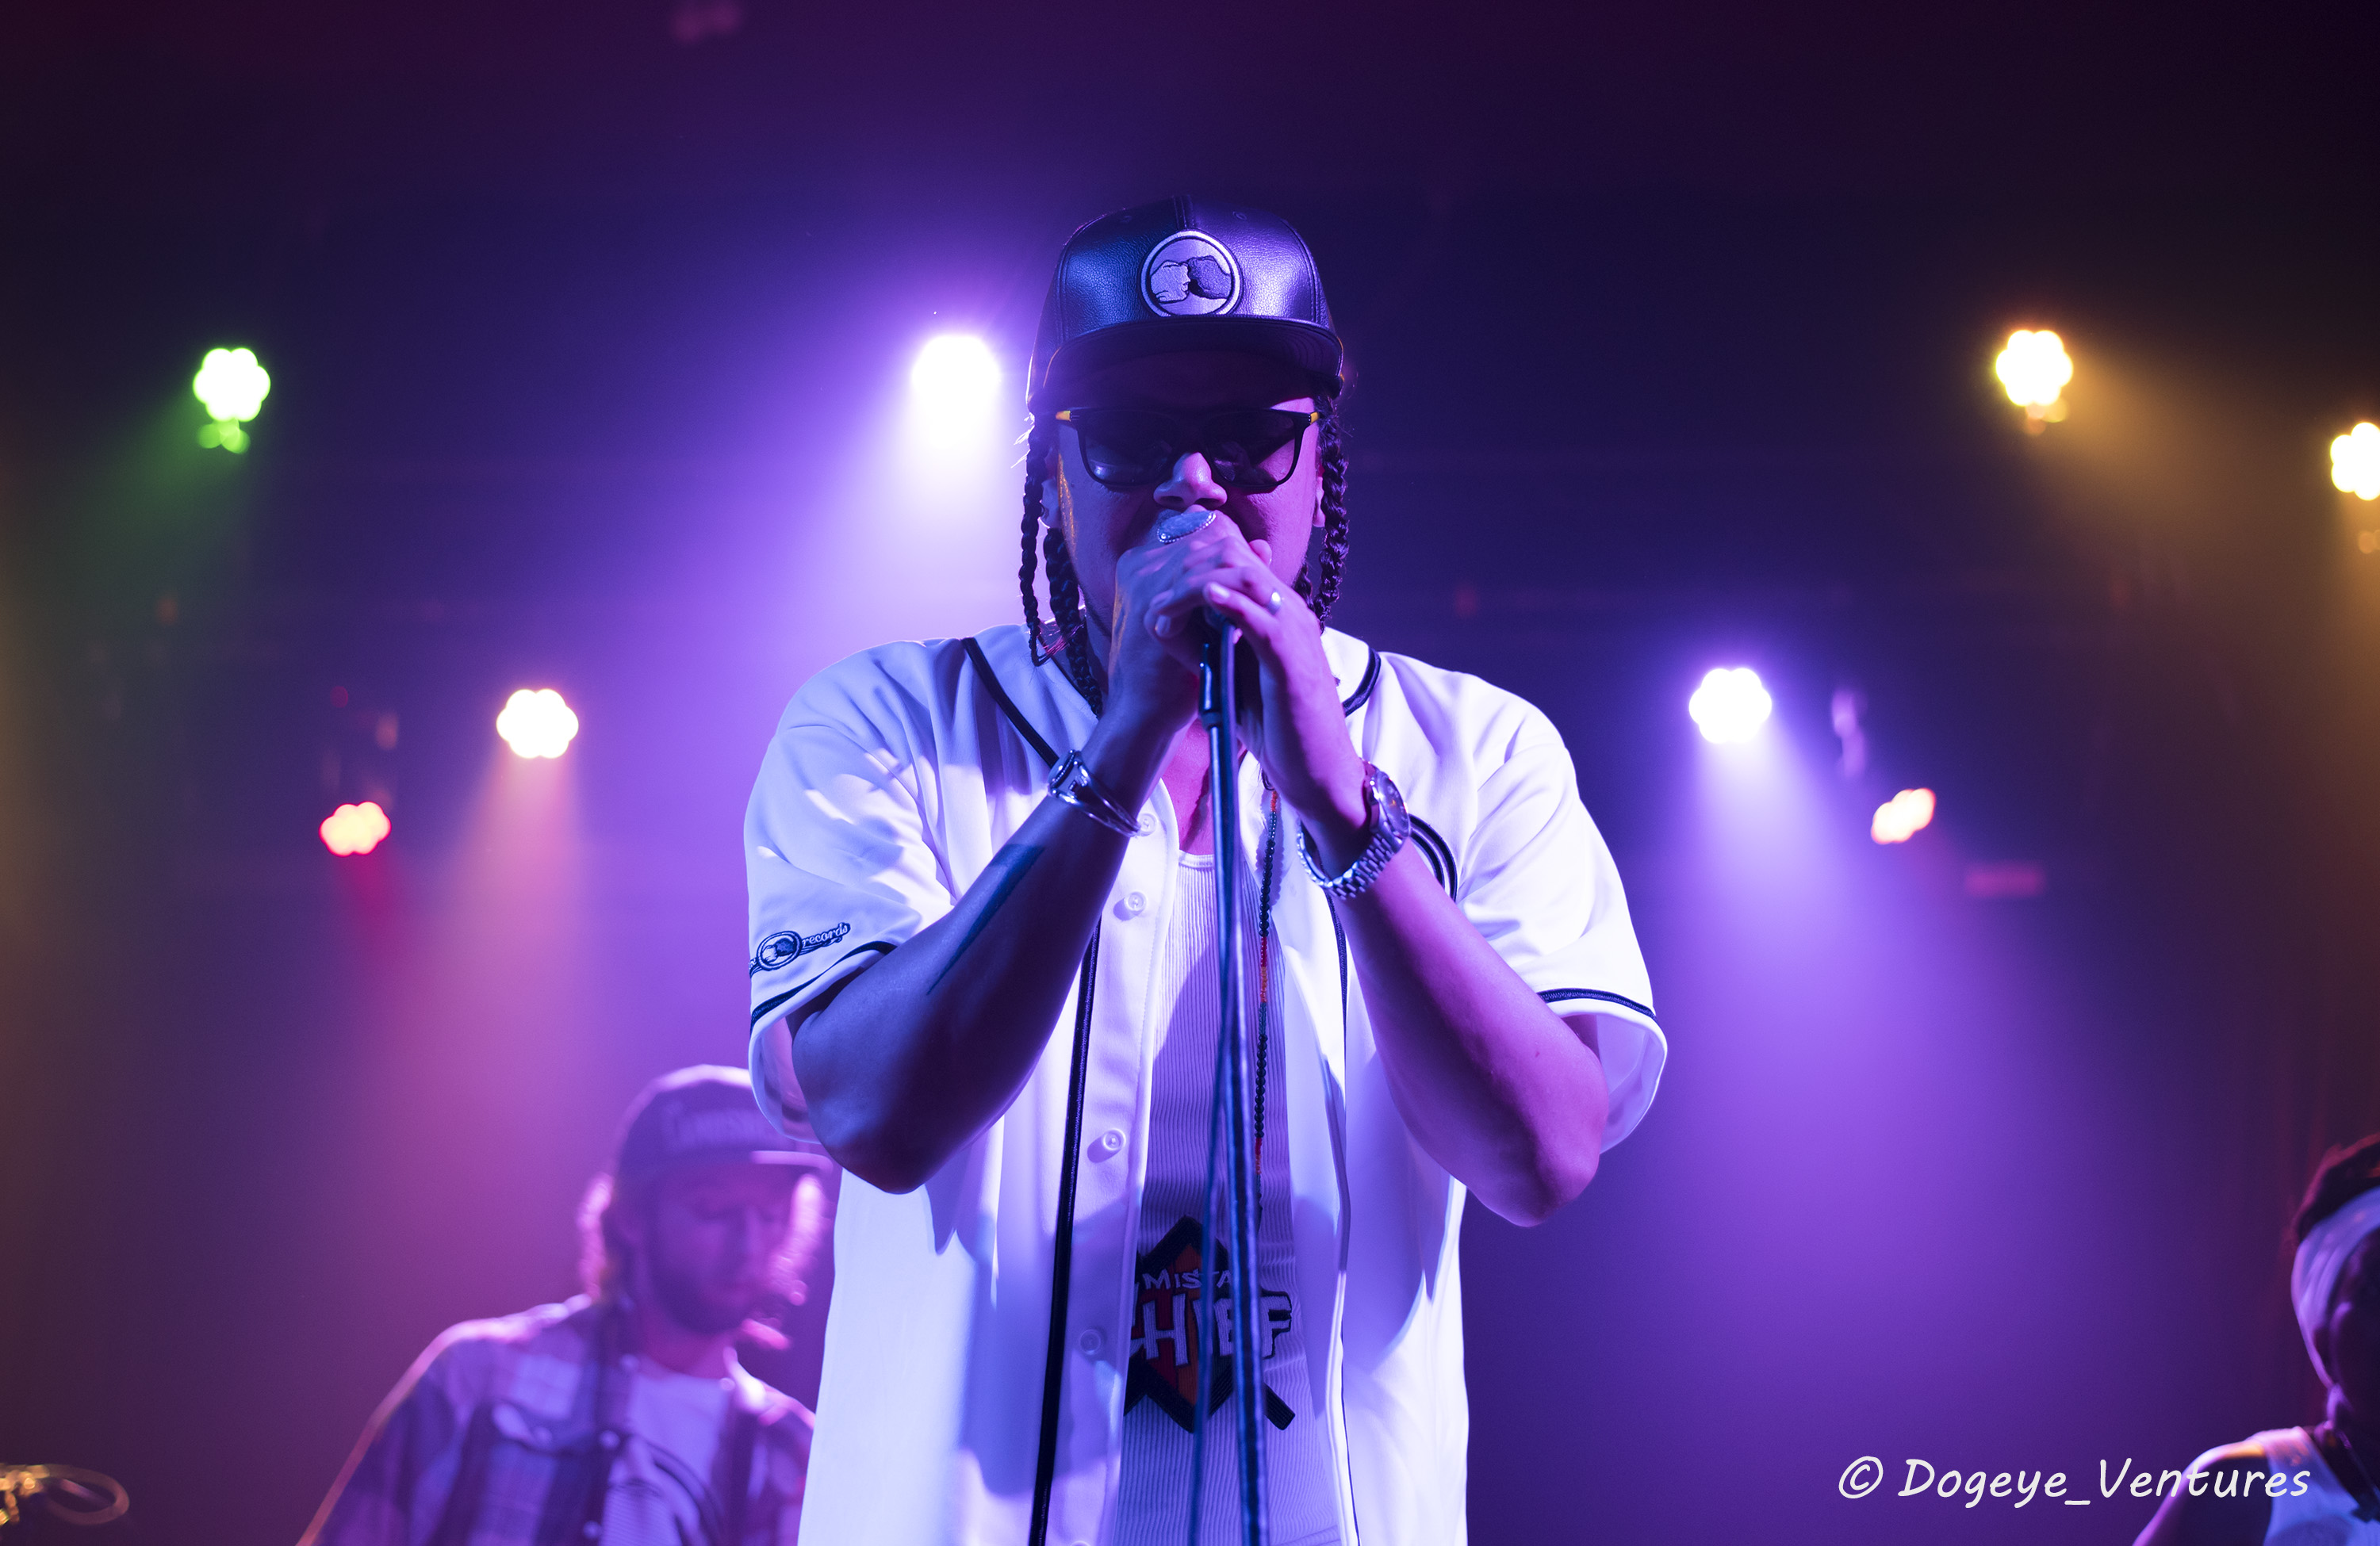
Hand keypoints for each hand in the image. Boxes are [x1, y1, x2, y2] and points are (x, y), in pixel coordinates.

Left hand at [1119, 517, 1368, 850]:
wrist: (1315, 770)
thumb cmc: (1277, 727)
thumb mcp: (1237, 676)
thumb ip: (1215, 645)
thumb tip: (1177, 625)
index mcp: (1278, 614)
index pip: (1235, 564)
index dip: (1192, 568)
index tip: (1156, 593)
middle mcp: (1291, 614)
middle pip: (1238, 561)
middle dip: (1188, 572)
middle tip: (1153, 601)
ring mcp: (1296, 634)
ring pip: (1248, 582)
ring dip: (1197, 587)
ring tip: (1163, 606)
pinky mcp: (1295, 662)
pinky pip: (1264, 621)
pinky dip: (1233, 605)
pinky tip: (1206, 599)